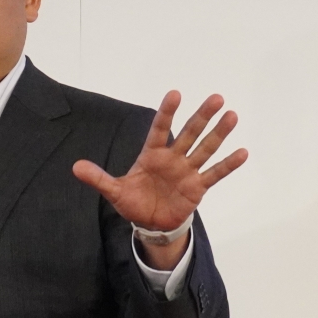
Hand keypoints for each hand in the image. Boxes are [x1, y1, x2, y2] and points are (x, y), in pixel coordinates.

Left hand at [72, 92, 247, 268]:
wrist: (150, 222)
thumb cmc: (133, 201)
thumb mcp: (114, 191)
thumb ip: (98, 178)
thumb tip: (75, 167)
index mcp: (152, 154)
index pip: (160, 129)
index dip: (167, 113)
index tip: (175, 94)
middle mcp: (172, 158)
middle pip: (189, 133)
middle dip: (201, 116)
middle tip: (216, 97)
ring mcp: (187, 171)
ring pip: (205, 149)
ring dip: (219, 133)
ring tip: (232, 115)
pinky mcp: (198, 187)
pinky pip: (215, 174)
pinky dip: (228, 164)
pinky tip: (242, 152)